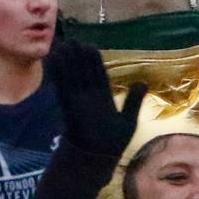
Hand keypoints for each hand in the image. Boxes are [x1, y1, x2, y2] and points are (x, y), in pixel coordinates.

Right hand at [46, 39, 146, 155]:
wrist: (97, 158)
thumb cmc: (113, 142)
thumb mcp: (129, 119)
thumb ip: (134, 100)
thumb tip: (143, 82)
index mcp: (103, 98)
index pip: (98, 75)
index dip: (94, 61)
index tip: (90, 46)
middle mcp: (89, 97)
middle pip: (83, 72)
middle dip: (78, 57)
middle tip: (73, 40)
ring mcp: (78, 101)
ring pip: (72, 77)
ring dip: (67, 61)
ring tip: (63, 45)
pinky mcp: (69, 106)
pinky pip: (63, 87)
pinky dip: (59, 74)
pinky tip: (55, 62)